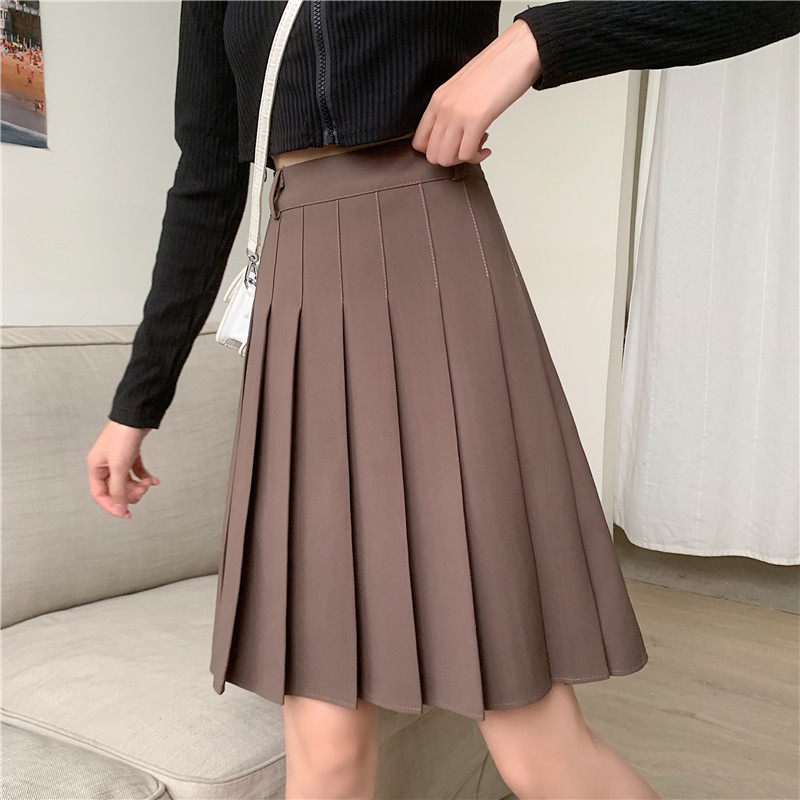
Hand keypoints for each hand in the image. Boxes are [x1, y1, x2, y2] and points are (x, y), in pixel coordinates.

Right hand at [87, 420, 158, 518]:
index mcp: (95, 467)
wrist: (137, 415)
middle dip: (130, 493)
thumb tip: (119, 508)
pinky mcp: (130, 453)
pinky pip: (136, 471)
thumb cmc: (123, 437)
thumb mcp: (119, 467)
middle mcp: (104, 464)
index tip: (126, 514)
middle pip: (115, 489)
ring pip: (127, 482)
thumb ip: (118, 489)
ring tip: (149, 483)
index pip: (100, 494)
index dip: (112, 506)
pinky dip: (145, 476)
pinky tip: (154, 480)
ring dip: (139, 485)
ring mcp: (117, 459)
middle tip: (143, 490)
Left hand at [412, 18, 541, 165]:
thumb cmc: (496, 70)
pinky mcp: (476, 119)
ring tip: (478, 146)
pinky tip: (486, 148)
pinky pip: (467, 154)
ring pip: (446, 159)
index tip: (453, 147)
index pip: (419, 142)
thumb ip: (452, 109)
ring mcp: (458, 114)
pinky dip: (477, 157)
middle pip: (432, 155)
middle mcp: (443, 107)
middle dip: (451, 160)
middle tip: (467, 149)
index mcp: (437, 100)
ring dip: (464, 160)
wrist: (517, 52)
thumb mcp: (462, 89)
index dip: (436, 151)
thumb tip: (452, 134)